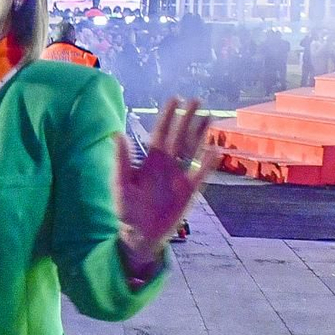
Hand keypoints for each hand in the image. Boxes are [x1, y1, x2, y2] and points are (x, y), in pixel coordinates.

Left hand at [114, 97, 211, 273]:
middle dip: (188, 119)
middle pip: (180, 137)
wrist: (140, 235)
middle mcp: (167, 165)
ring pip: (193, 151)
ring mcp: (180, 177)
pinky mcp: (189, 191)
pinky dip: (208, 162)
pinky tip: (216, 149)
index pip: (161, 133)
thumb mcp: (121, 186)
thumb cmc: (127, 211)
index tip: (175, 98)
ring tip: (210, 118)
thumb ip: (122, 161)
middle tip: (197, 101)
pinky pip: (201, 173)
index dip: (168, 116)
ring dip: (201, 135)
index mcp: (150, 161)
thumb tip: (118, 134)